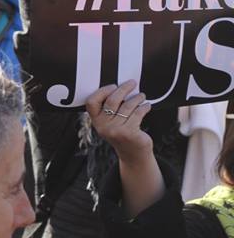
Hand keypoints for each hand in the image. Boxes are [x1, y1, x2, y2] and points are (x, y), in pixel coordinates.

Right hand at [86, 81, 163, 216]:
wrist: (133, 154)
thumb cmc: (122, 133)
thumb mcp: (110, 123)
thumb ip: (109, 109)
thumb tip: (120, 87)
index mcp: (96, 121)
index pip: (91, 102)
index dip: (102, 91)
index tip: (113, 86)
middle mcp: (103, 126)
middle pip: (111, 100)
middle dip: (123, 89)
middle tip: (132, 83)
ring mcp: (116, 131)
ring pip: (127, 106)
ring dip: (137, 98)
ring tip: (141, 96)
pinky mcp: (130, 133)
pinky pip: (138, 114)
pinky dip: (144, 107)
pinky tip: (146, 106)